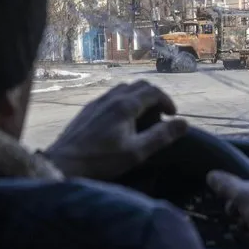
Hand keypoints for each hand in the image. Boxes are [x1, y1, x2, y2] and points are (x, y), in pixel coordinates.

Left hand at [43, 80, 187, 179]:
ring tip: (144, 116)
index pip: (153, 91)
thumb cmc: (101, 160)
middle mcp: (112, 97)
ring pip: (124, 88)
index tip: (172, 116)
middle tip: (161, 114)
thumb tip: (184, 123)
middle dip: (155, 96)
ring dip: (139, 97)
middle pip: (140, 85)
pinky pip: (111, 95)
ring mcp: (98, 101)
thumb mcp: (136, 152)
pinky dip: (125, 100)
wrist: (64, 163)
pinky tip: (122, 119)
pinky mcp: (88, 109)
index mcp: (126, 105)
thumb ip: (161, 136)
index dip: (167, 101)